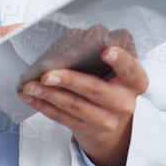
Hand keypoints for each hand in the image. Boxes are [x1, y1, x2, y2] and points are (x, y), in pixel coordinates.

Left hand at [20, 30, 147, 165]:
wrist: (109, 113)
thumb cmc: (108, 78)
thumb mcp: (113, 64)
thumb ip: (98, 50)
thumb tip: (71, 36)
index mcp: (135, 80)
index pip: (130, 68)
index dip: (119, 59)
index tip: (105, 50)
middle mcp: (124, 102)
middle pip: (95, 90)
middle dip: (69, 81)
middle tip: (46, 74)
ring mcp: (107, 119)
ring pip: (75, 106)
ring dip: (49, 95)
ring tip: (31, 85)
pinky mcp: (88, 130)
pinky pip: (63, 118)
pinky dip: (44, 106)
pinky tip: (30, 97)